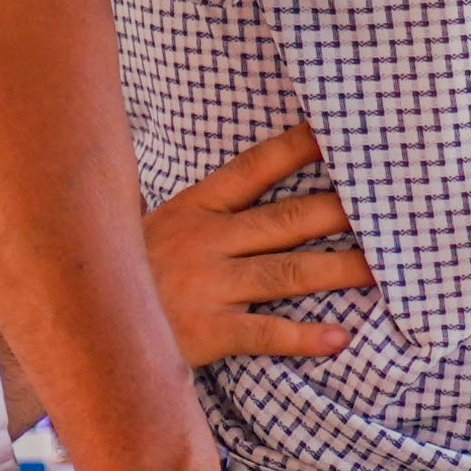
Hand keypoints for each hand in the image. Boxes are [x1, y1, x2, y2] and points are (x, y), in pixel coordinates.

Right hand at [142, 125, 374, 367]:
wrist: (82, 327)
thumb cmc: (125, 275)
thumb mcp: (149, 226)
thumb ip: (195, 210)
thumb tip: (242, 187)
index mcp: (192, 208)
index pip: (254, 169)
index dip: (298, 149)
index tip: (336, 132)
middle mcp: (204, 241)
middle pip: (287, 220)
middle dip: (340, 210)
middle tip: (387, 202)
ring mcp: (208, 286)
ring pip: (288, 273)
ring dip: (340, 269)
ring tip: (382, 268)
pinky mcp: (207, 332)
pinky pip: (266, 334)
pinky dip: (304, 338)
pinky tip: (340, 337)